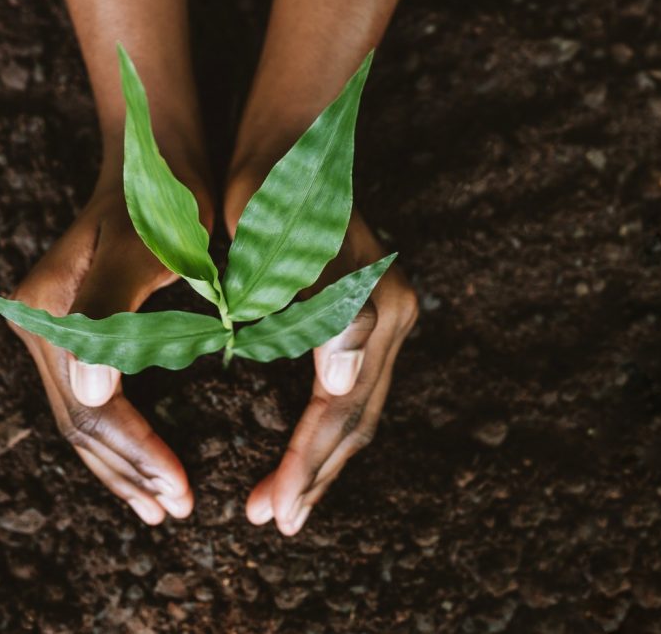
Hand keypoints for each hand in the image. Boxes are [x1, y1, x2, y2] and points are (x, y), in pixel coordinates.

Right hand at [8, 186, 205, 523]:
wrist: (154, 158)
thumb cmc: (161, 199)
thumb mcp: (144, 248)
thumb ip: (111, 313)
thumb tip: (93, 392)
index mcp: (48, 312)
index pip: (92, 407)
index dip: (137, 454)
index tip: (182, 491)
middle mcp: (38, 326)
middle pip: (80, 423)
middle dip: (129, 472)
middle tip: (176, 510)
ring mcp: (50, 331)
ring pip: (82, 420)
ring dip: (121, 467)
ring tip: (160, 506)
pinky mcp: (71, 334)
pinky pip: (90, 401)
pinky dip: (117, 440)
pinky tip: (141, 466)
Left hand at [226, 169, 418, 534]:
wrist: (288, 139)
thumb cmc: (272, 189)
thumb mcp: (284, 245)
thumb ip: (321, 311)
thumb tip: (341, 386)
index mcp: (374, 310)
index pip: (338, 409)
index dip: (304, 463)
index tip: (269, 510)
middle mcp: (391, 318)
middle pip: (355, 420)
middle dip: (314, 475)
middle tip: (273, 521)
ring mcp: (384, 316)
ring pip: (357, 411)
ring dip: (322, 461)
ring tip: (284, 502)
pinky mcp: (366, 313)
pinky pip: (351, 389)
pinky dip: (325, 428)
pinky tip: (301, 449)